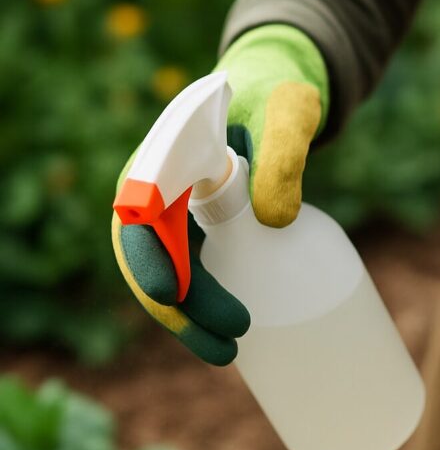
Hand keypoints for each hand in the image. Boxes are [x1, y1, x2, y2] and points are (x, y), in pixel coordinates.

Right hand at [111, 24, 328, 361]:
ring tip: (230, 355)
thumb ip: (284, 151)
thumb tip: (276, 221)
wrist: (273, 94)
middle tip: (229, 345)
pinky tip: (232, 337)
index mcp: (165, 155)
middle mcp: (157, 189)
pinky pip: (189, 275)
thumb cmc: (277, 94)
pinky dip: (201, 308)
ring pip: (167, 276)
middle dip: (179, 309)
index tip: (170, 294)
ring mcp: (174, 214)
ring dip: (189, 320)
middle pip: (150, 259)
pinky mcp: (196, 231)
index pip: (140, 214)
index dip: (149, 257)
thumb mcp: (288, 111)